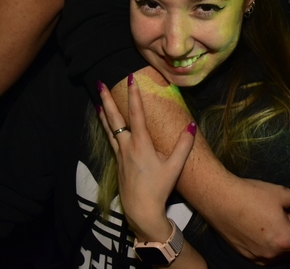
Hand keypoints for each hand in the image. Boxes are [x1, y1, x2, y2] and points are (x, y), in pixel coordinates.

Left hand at [98, 75, 195, 239]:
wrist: (141, 210)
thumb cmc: (159, 188)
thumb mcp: (174, 167)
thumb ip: (184, 145)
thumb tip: (192, 124)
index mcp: (141, 144)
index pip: (136, 114)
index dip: (134, 95)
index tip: (131, 79)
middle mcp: (127, 146)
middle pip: (115, 119)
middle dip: (107, 100)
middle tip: (99, 84)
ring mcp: (120, 155)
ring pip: (109, 129)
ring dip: (104, 113)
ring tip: (97, 101)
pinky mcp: (118, 163)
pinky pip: (111, 139)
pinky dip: (107, 128)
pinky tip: (106, 126)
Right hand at [203, 177, 289, 261]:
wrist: (219, 198)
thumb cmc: (250, 194)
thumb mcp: (281, 194)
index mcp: (284, 239)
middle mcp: (271, 253)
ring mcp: (256, 256)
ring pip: (278, 252)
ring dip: (284, 240)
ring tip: (277, 219)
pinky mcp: (244, 253)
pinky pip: (264, 252)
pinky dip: (270, 242)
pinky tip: (264, 225)